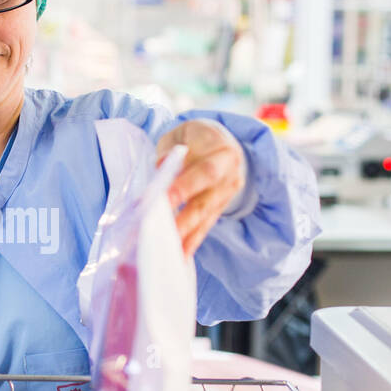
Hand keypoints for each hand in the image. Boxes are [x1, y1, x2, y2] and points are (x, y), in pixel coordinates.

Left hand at [155, 120, 246, 257]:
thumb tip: (161, 166)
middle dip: (184, 220)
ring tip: (168, 252)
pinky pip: (206, 227)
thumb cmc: (195, 137)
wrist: (223, 143)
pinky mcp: (220, 209)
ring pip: (205, 218)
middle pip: (206, 201)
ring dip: (186, 237)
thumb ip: (170, 149)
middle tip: (162, 234)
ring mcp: (227, 195)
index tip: (163, 200)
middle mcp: (230, 176)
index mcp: (222, 152)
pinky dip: (192, 242)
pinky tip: (180, 255)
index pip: (205, 172)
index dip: (185, 186)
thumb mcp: (182, 134)